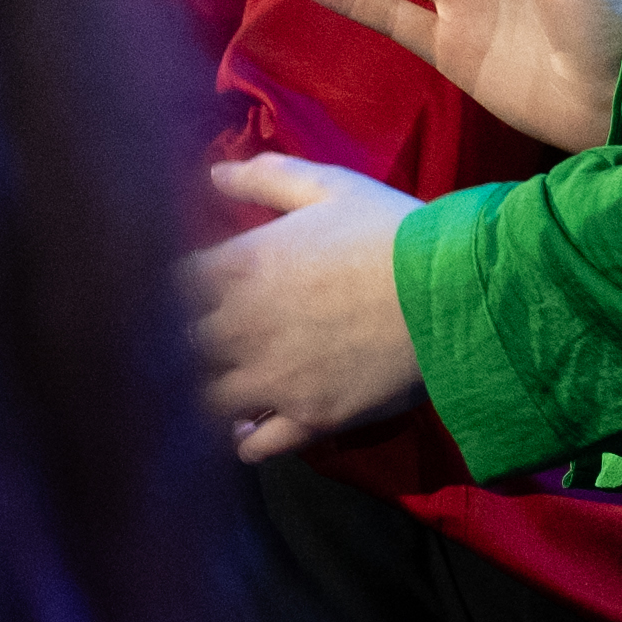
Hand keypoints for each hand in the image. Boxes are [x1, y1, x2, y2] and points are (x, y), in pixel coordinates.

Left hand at [187, 160, 430, 461]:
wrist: (454, 292)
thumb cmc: (390, 231)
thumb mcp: (329, 186)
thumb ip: (265, 177)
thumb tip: (213, 174)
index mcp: (238, 266)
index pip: (166, 288)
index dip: (169, 293)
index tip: (183, 294)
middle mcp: (240, 327)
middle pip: (176, 349)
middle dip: (182, 345)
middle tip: (199, 343)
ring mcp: (271, 379)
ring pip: (204, 401)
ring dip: (206, 393)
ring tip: (223, 386)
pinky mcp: (307, 419)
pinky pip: (254, 447)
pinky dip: (245, 440)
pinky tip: (251, 426)